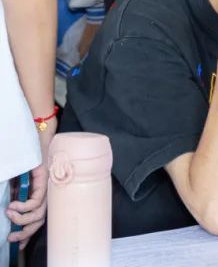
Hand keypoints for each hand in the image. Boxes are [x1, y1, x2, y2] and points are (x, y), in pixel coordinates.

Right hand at [7, 123, 54, 247]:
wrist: (37, 133)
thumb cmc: (28, 152)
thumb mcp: (18, 177)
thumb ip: (16, 191)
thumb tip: (9, 207)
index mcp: (41, 192)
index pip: (38, 217)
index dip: (29, 232)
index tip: (17, 244)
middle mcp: (48, 192)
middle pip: (40, 219)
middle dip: (25, 232)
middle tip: (12, 238)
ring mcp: (48, 186)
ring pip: (40, 213)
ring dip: (22, 220)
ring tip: (9, 216)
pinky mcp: (47, 180)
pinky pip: (38, 200)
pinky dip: (24, 207)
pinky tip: (12, 206)